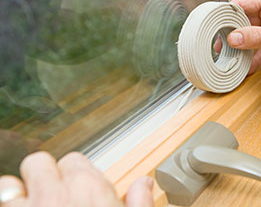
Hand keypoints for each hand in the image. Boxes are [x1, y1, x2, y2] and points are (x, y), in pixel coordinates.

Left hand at [0, 152, 153, 206]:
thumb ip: (140, 202)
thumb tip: (144, 184)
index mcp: (89, 190)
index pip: (75, 160)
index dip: (77, 175)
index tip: (81, 189)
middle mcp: (54, 194)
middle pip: (40, 162)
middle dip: (46, 175)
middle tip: (54, 194)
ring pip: (11, 181)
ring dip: (20, 192)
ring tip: (32, 203)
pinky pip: (2, 198)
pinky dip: (10, 202)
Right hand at [221, 0, 260, 74]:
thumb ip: (258, 37)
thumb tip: (235, 38)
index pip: (244, 5)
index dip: (229, 16)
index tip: (217, 28)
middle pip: (245, 23)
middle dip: (232, 35)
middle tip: (220, 46)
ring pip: (252, 39)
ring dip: (242, 49)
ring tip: (229, 58)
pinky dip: (254, 60)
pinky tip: (246, 68)